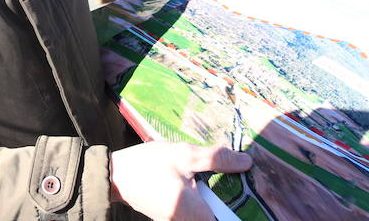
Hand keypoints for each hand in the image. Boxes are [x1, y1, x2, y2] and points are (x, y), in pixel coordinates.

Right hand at [111, 142, 251, 220]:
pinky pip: (195, 212)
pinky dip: (204, 201)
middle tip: (240, 181)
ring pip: (207, 215)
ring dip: (216, 200)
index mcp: (193, 213)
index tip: (254, 196)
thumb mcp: (184, 155)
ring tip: (224, 180)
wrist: (115, 175)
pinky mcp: (172, 217)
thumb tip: (246, 162)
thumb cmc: (148, 164)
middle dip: (230, 203)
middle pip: (217, 217)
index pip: (227, 220)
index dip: (242, 212)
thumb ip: (216, 159)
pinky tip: (204, 183)